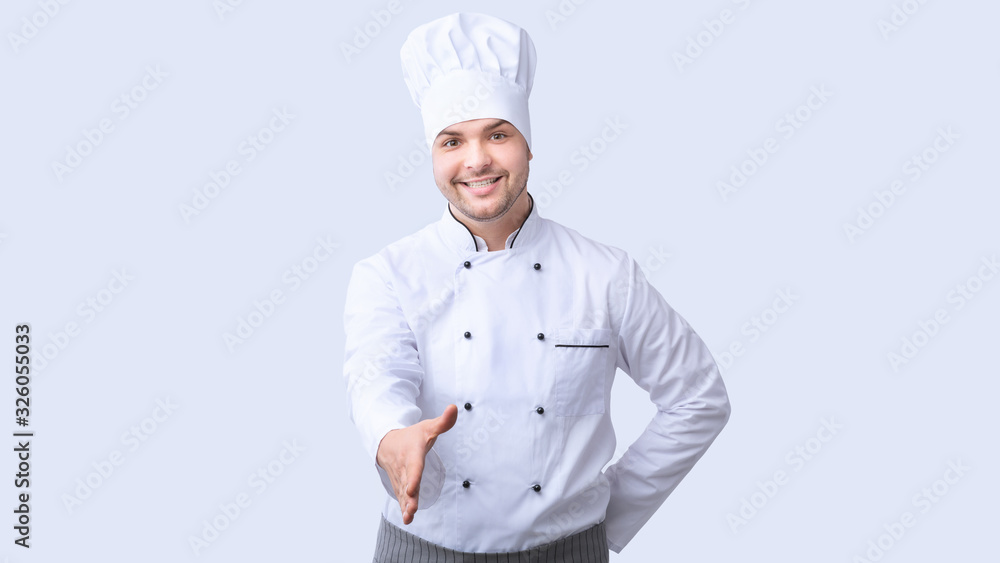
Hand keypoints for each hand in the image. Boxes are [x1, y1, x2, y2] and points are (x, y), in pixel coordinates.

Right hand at [376, 404, 457, 523]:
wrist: (386, 442)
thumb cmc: (411, 436)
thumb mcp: (427, 427)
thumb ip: (443, 422)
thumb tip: (455, 408)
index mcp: (412, 454)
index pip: (414, 466)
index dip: (413, 477)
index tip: (411, 488)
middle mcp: (404, 468)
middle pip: (407, 483)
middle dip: (409, 497)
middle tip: (412, 509)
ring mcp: (400, 478)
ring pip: (402, 493)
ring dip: (406, 506)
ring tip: (409, 517)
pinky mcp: (399, 485)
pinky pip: (400, 497)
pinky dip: (403, 507)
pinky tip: (407, 519)